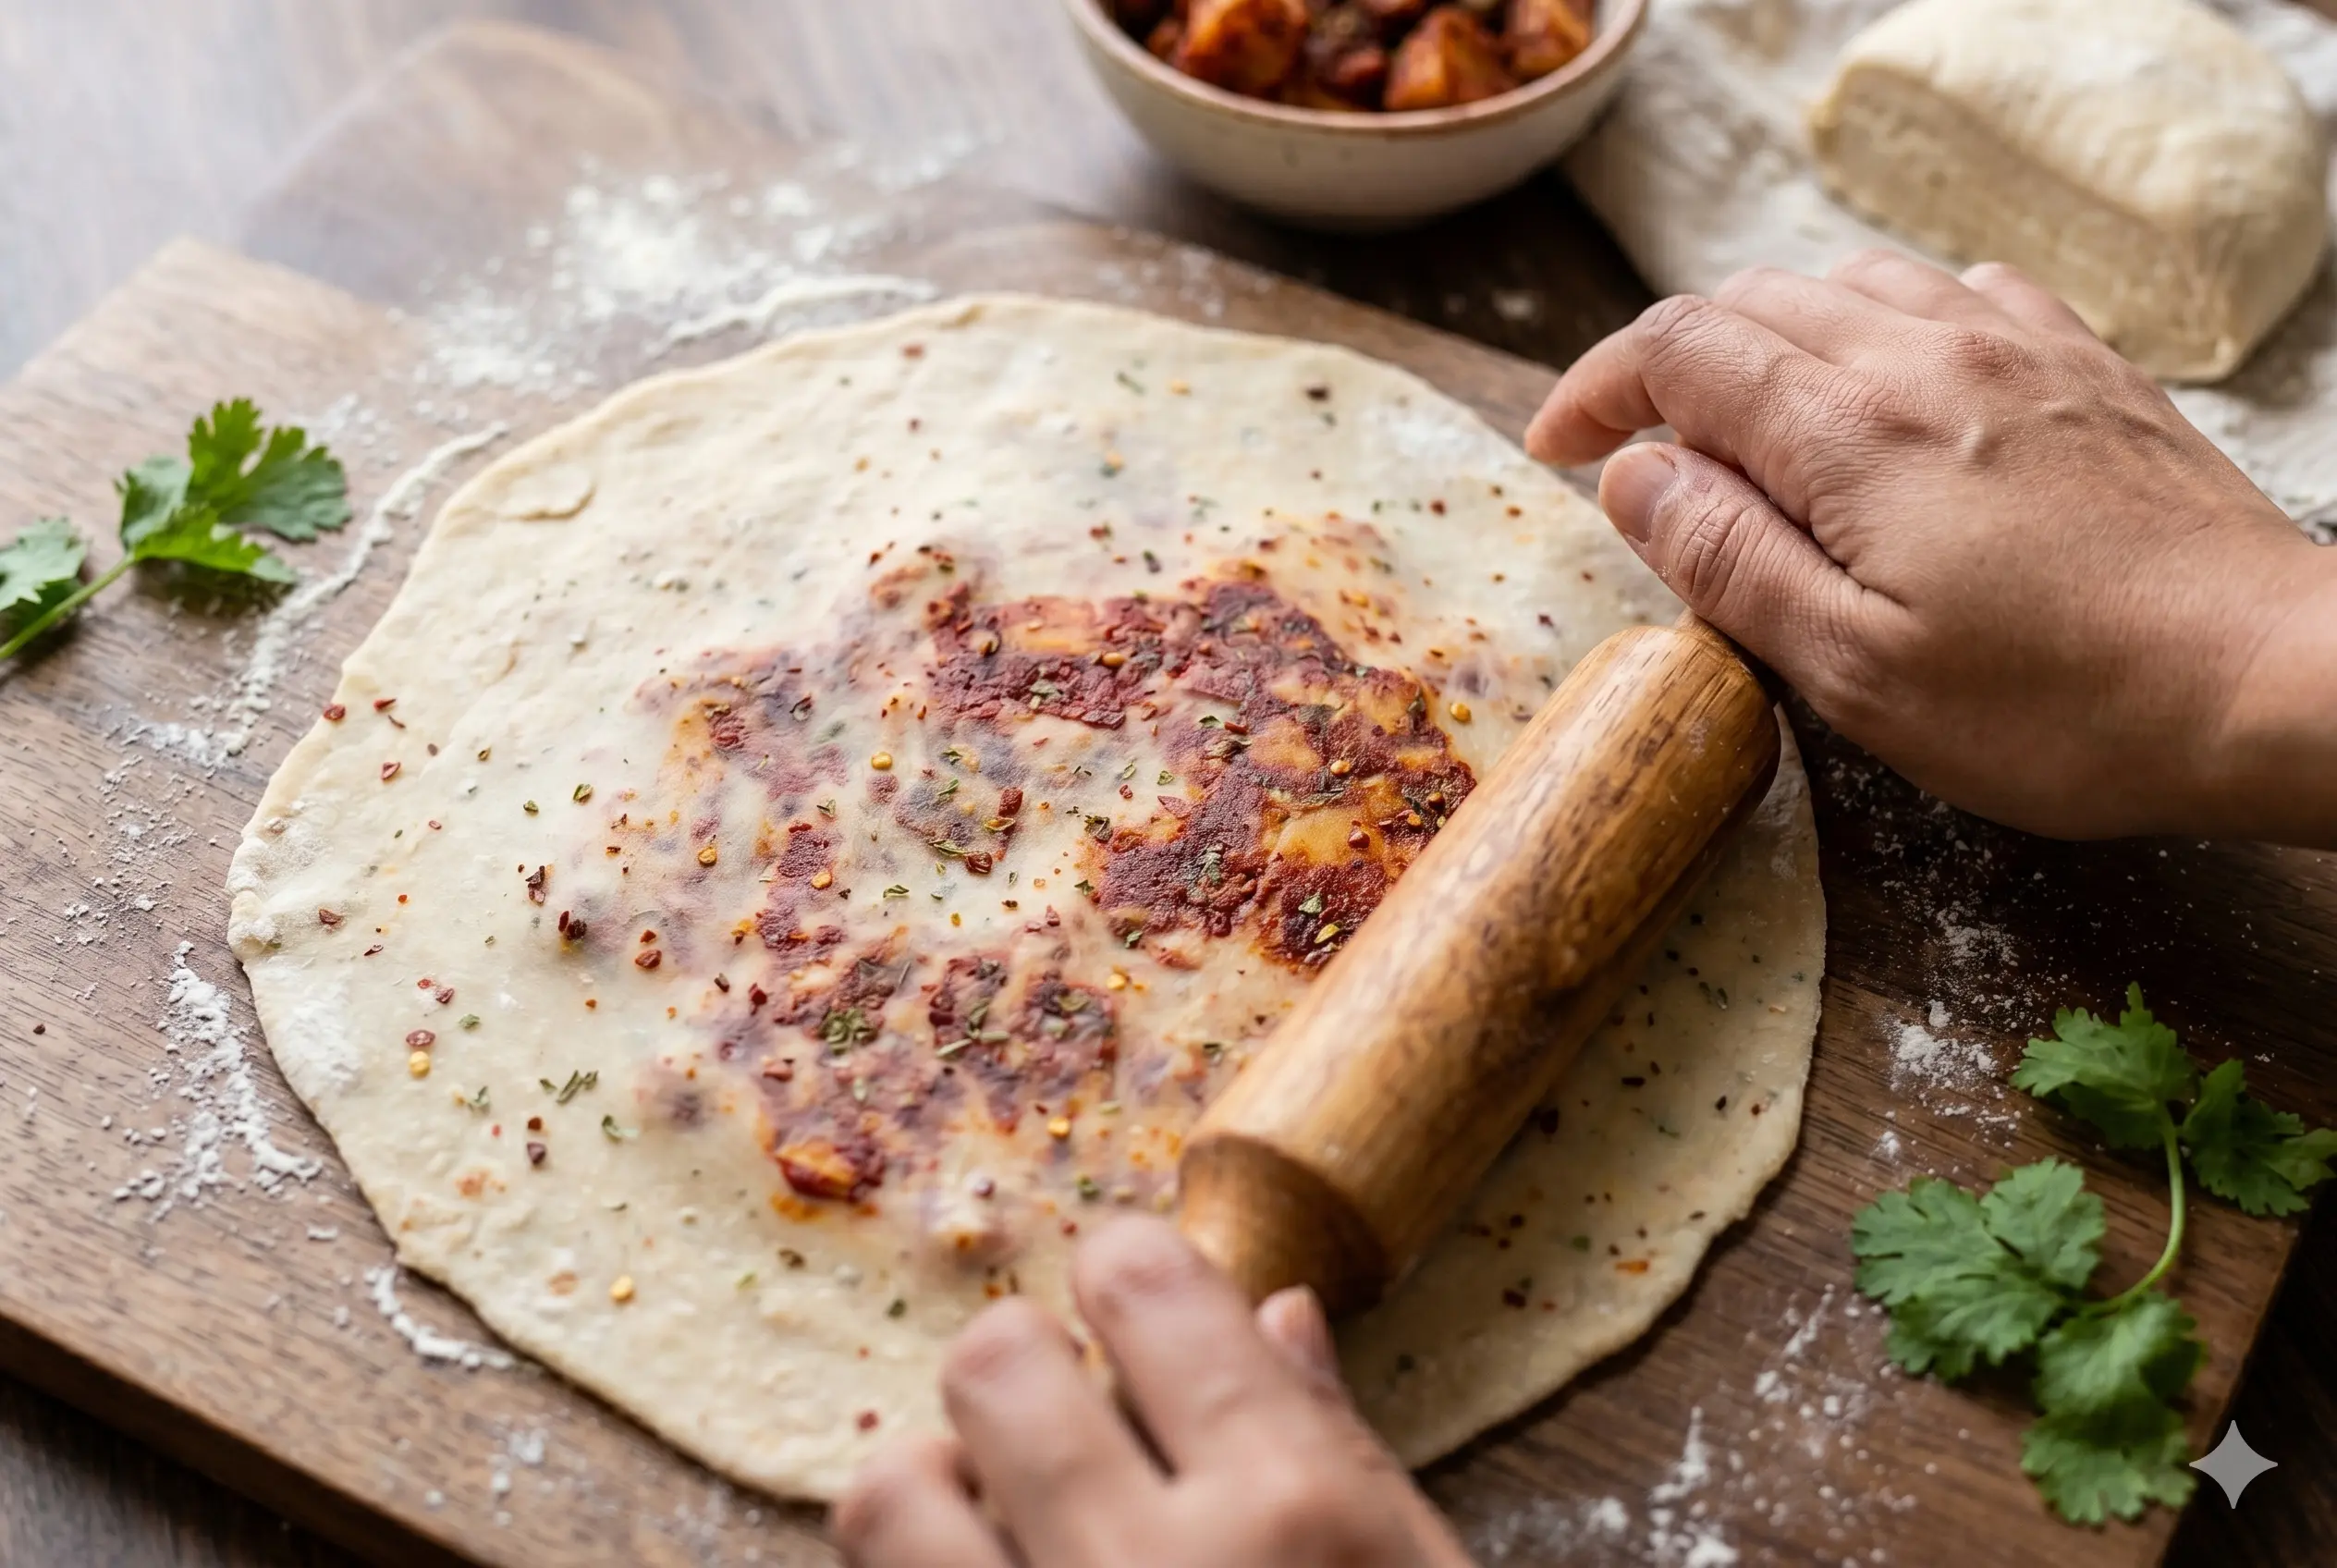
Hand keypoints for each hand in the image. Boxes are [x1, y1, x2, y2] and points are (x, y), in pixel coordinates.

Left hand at [834, 1218, 1473, 1567]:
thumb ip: (1345, 1456)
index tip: (1139, 1294)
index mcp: (1290, 1511)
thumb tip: (1281, 1317)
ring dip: (939, 1486)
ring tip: (1003, 1519)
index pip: (1144, 1286)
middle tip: (1069, 1420)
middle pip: (995, 1365)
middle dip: (1029, 1368)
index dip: (1132, 1273)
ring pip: (889, 1495)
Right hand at [1527, 251, 2336, 845]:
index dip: (1597, 387)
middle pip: (1749, 301)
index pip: (1678, 350)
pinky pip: (1949, 293)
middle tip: (1637, 453)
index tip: (1555, 446)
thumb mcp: (1855, 669)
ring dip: (1765, 337)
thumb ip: (1728, 559)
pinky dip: (1876, 321)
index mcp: (1851, 429)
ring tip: (1745, 424)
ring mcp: (2014, 347)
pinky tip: (1885, 387)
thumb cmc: (2059, 704)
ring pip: (1845, 282)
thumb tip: (1635, 474)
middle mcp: (1925, 353)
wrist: (2270, 677)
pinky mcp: (2082, 365)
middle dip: (1666, 364)